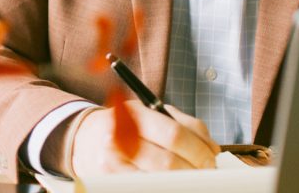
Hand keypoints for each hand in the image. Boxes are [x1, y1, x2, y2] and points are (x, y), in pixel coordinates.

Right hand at [69, 102, 219, 174]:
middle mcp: (119, 138)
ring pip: (159, 180)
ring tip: (195, 179)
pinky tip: (175, 185)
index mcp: (133, 114)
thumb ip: (183, 124)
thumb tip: (212, 148)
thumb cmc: (126, 126)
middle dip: (195, 169)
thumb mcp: (150, 113)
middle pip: (168, 161)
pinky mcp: (111, 183)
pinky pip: (148, 187)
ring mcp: (112, 165)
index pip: (173, 133)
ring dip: (184, 181)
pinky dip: (167, 188)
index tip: (212, 157)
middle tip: (209, 172)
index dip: (198, 149)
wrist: (86, 139)